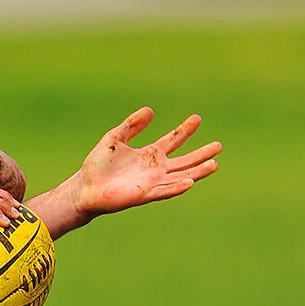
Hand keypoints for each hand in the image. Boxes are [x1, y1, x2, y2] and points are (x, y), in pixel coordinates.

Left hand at [67, 107, 220, 223]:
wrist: (85, 187)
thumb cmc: (98, 165)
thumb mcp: (115, 137)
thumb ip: (131, 125)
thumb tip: (151, 110)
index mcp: (149, 155)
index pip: (172, 140)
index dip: (184, 130)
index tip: (197, 118)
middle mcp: (155, 169)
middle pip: (184, 160)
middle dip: (201, 153)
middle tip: (219, 145)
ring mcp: (152, 183)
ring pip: (181, 176)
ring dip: (198, 171)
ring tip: (215, 164)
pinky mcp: (144, 195)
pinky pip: (164, 191)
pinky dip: (178, 187)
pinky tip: (191, 181)